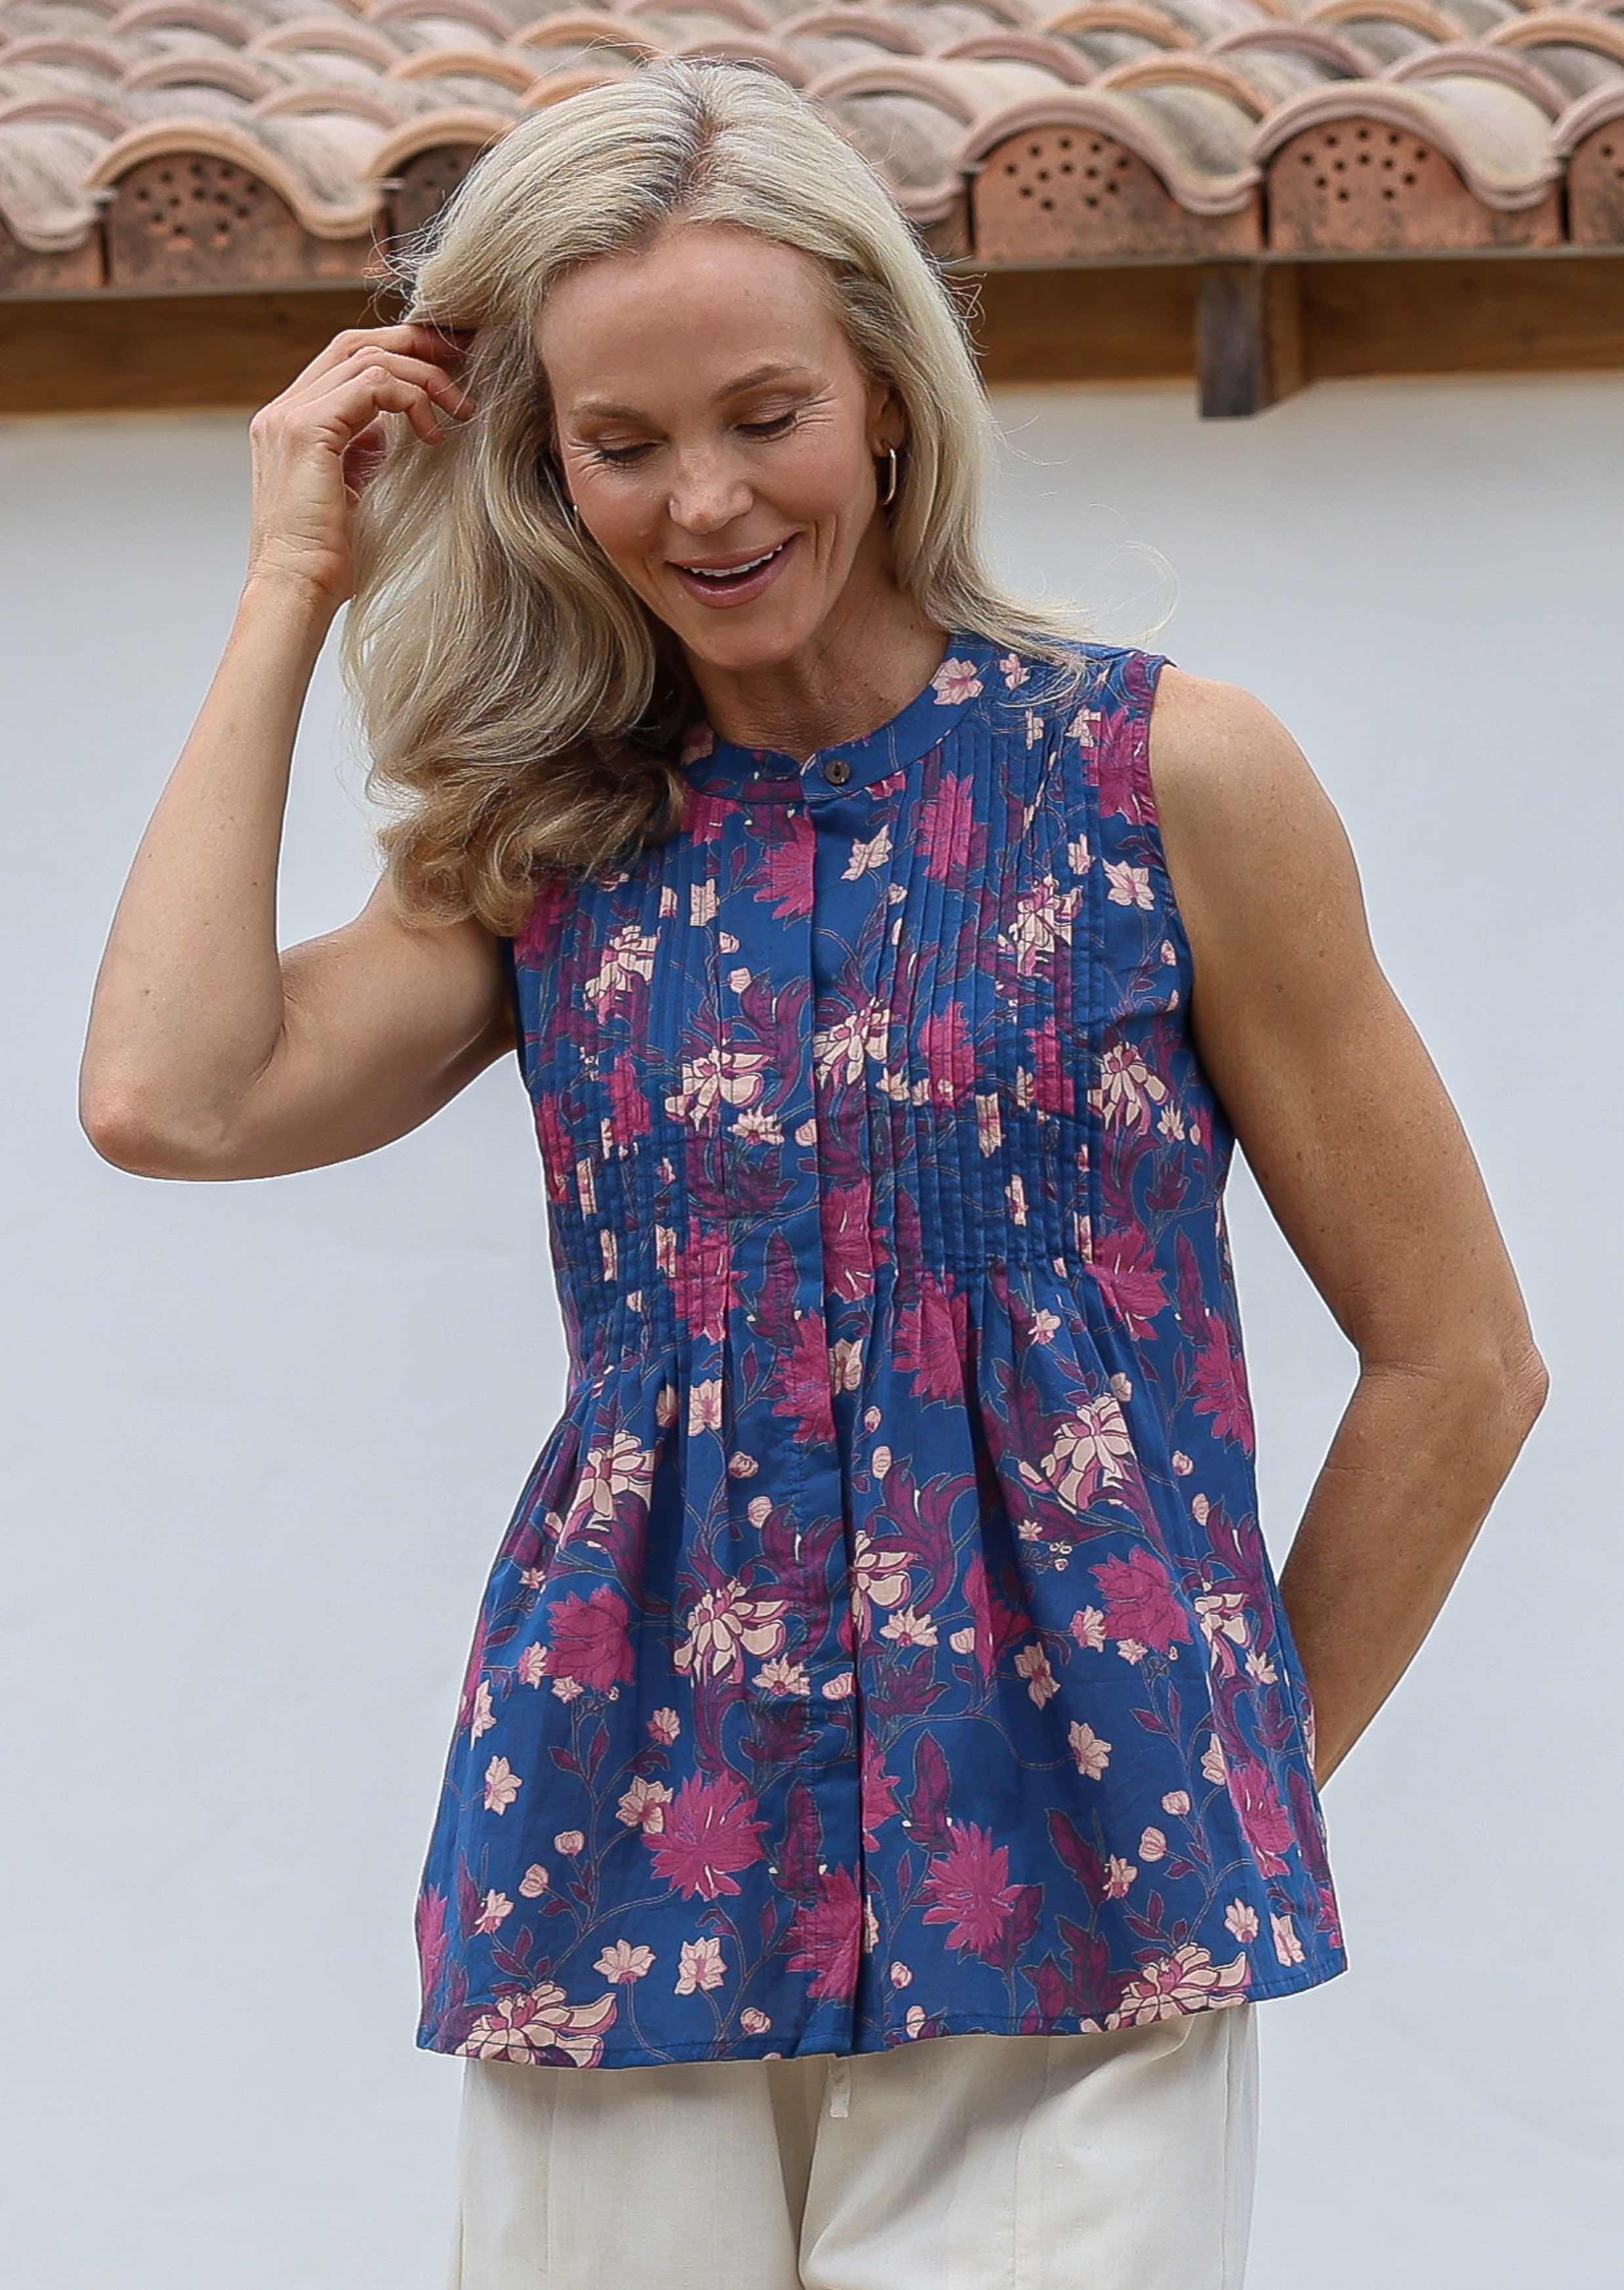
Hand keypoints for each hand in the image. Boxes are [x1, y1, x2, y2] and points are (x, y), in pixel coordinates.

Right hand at [243, 321, 477, 606]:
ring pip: (368, 358)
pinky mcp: (307, 430)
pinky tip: (435, 435)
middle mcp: (283, 411)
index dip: (399, 352)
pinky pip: (372, 385)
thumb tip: (391, 431)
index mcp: (290, 422)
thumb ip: (360, 453)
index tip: (448, 364)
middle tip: (465, 357)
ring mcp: (290, 417)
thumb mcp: (349, 492)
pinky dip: (412, 400)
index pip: (345, 360)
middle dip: (416, 343)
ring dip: (425, 378)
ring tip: (461, 410)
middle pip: (354, 342)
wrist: (295, 591)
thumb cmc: (327, 560)